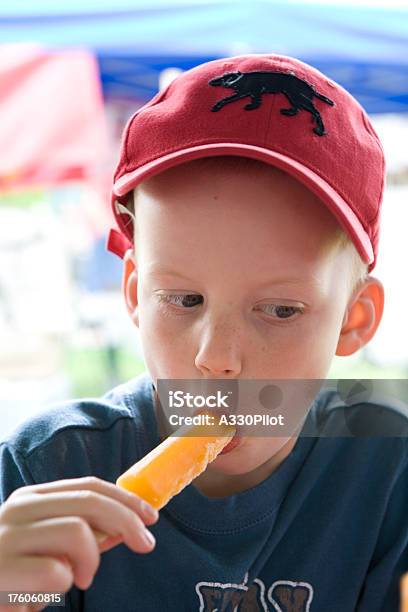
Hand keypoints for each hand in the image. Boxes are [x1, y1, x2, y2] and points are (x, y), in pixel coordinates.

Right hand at [0, 477, 158, 609]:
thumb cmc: (14, 574)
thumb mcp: (49, 546)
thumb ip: (83, 532)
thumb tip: (126, 525)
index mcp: (31, 498)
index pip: (88, 486)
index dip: (125, 498)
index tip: (151, 516)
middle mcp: (19, 509)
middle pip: (89, 501)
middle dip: (127, 520)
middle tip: (145, 544)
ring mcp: (8, 537)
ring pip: (77, 531)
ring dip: (91, 559)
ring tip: (80, 579)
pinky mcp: (2, 569)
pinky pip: (56, 571)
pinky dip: (64, 584)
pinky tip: (45, 596)